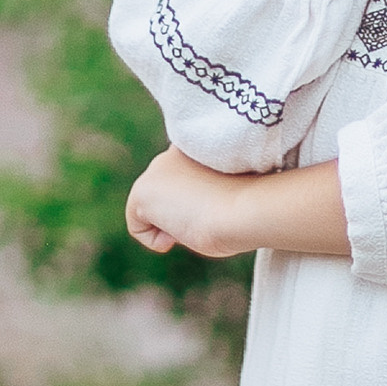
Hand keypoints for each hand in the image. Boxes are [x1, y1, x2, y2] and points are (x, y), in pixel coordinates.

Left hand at [125, 147, 262, 258]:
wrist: (245, 208)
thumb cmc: (248, 206)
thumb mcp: (231, 190)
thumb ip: (208, 190)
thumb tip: (189, 212)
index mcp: (197, 146)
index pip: (184, 181)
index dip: (198, 202)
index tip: (218, 207)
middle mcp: (172, 152)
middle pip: (167, 197)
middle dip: (181, 212)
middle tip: (209, 216)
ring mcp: (155, 170)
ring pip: (154, 210)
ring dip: (173, 224)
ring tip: (198, 220)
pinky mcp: (142, 191)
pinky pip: (138, 227)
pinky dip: (156, 240)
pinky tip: (180, 233)